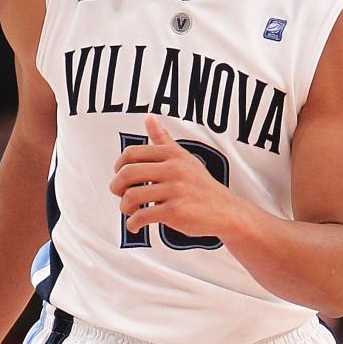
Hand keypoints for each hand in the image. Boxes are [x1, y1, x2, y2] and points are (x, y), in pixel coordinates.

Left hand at [110, 114, 237, 236]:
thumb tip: (148, 117)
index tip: (120, 177)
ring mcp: (175, 190)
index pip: (131, 154)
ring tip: (130, 211)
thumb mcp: (183, 157)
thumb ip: (163, 139)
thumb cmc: (200, 185)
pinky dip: (133, 224)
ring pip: (131, 196)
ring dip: (124, 207)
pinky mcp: (176, 211)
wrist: (226, 210)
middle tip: (120, 195)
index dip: (119, 167)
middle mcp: (173, 169)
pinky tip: (136, 225)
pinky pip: (142, 216)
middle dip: (116, 187)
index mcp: (172, 154)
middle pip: (127, 174)